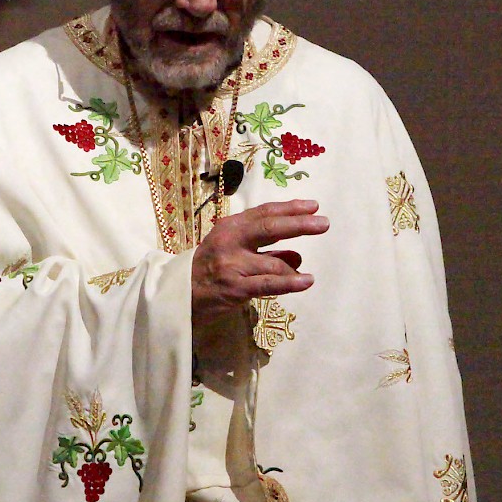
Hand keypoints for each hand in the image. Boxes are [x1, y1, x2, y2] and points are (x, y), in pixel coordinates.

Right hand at [191, 200, 328, 328]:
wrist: (178, 295)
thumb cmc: (208, 269)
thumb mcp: (232, 251)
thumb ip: (265, 252)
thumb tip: (298, 257)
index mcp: (230, 227)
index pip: (264, 213)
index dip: (290, 208)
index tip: (313, 206)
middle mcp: (230, 242)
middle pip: (270, 228)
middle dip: (299, 224)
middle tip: (323, 223)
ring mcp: (232, 265)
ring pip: (273, 263)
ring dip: (292, 269)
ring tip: (306, 275)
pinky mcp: (235, 288)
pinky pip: (268, 285)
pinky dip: (290, 283)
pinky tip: (306, 281)